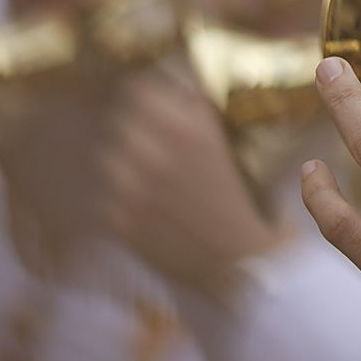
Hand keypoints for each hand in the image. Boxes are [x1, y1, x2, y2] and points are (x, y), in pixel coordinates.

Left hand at [97, 64, 286, 297]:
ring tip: (151, 175)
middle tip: (156, 137)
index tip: (157, 100)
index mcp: (191, 131)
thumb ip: (201, 118)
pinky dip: (124, 195)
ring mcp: (129, 189)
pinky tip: (151, 206)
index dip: (147, 93)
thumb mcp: (236, 150)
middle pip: (121, 119)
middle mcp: (154, 153)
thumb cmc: (251, 208)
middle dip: (138, 125)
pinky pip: (108, 193)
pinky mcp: (117, 220)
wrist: (244, 270)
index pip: (139, 90)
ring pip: (110, 156)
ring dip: (127, 160)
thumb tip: (180, 90)